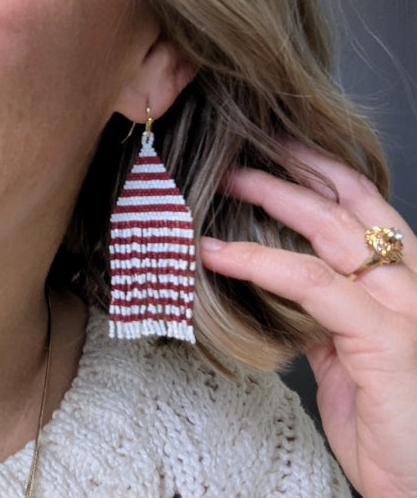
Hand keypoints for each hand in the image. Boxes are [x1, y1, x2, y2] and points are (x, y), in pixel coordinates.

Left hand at [200, 145, 416, 497]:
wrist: (414, 475)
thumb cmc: (379, 413)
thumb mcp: (344, 347)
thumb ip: (319, 309)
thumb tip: (278, 282)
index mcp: (399, 281)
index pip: (363, 205)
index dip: (322, 170)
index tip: (281, 150)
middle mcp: (408, 283)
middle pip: (346, 205)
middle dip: (292, 172)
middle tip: (243, 158)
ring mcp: (402, 306)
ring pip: (330, 232)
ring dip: (272, 199)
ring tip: (228, 184)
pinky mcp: (385, 338)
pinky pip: (310, 284)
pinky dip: (259, 262)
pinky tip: (218, 252)